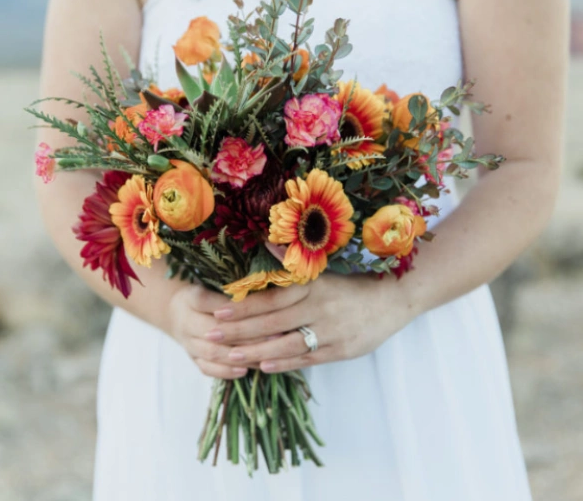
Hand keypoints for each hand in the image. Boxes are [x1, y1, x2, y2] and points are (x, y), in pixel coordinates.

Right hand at [167, 284, 255, 379]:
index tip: (262, 309)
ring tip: (263, 356)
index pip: (211, 302)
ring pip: (212, 352)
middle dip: (244, 335)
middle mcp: (187, 322)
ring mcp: (188, 343)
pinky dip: (225, 371)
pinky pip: (207, 368)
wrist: (177, 313)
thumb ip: (234, 290)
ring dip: (238, 356)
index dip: (234, 308)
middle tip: (273, 336)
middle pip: (214, 330)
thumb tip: (264, 295)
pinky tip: (244, 371)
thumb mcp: (213, 285)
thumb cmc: (206, 295)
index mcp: (192, 298)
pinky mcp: (193, 359)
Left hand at [203, 274, 415, 372]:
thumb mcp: (324, 270)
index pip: (272, 297)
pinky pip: (308, 359)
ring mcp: (331, 331)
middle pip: (273, 321)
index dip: (245, 304)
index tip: (218, 309)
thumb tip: (267, 243)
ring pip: (288, 343)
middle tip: (212, 334)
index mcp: (312, 286)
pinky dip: (285, 363)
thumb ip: (294, 263)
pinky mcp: (341, 350)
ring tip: (231, 355)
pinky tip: (264, 366)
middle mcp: (319, 308)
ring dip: (257, 350)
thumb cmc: (352, 285)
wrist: (395, 299)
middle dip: (240, 330)